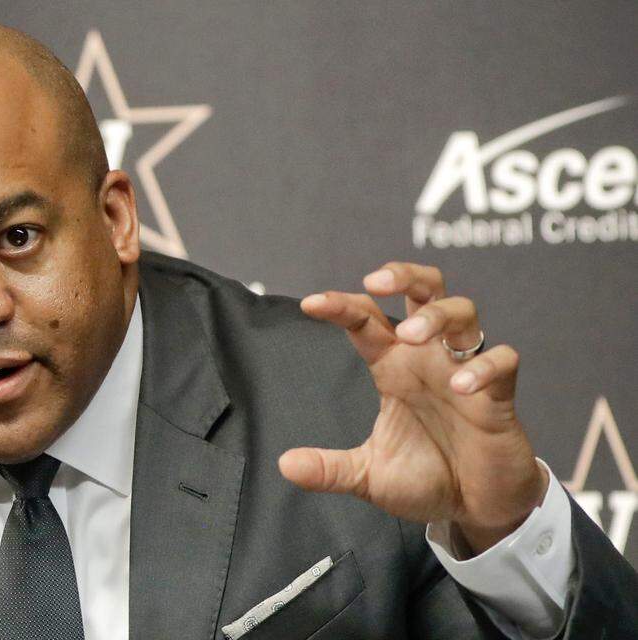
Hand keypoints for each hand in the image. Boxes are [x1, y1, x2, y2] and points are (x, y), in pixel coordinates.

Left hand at [280, 262, 548, 553]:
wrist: (476, 509)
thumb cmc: (426, 479)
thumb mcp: (368, 476)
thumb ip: (329, 469)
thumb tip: (286, 465)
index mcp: (394, 367)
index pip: (367, 320)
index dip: (341, 305)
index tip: (311, 304)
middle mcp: (428, 359)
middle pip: (424, 290)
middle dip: (403, 275)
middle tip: (375, 282)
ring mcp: (465, 371)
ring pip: (463, 312)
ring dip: (436, 315)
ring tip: (411, 336)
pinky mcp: (499, 397)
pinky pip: (503, 360)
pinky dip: (484, 366)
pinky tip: (461, 386)